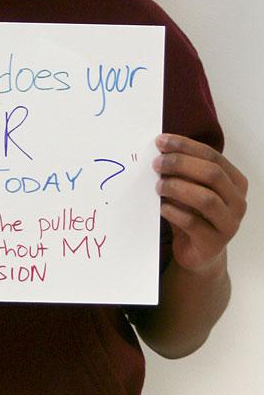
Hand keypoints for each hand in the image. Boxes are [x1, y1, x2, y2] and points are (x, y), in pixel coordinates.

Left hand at [153, 134, 246, 273]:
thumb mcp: (191, 188)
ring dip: (177, 187)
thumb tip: (160, 147)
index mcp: (235, 181)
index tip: (160, 141)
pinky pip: (192, 222)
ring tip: (158, 186)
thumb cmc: (194, 213)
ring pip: (205, 198)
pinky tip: (162, 208)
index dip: (185, 146)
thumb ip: (183, 170)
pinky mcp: (214, 244)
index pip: (212, 155)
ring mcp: (229, 224)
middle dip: (180, 164)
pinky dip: (173, 211)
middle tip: (156, 164)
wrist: (199, 253)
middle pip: (212, 174)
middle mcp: (238, 202)